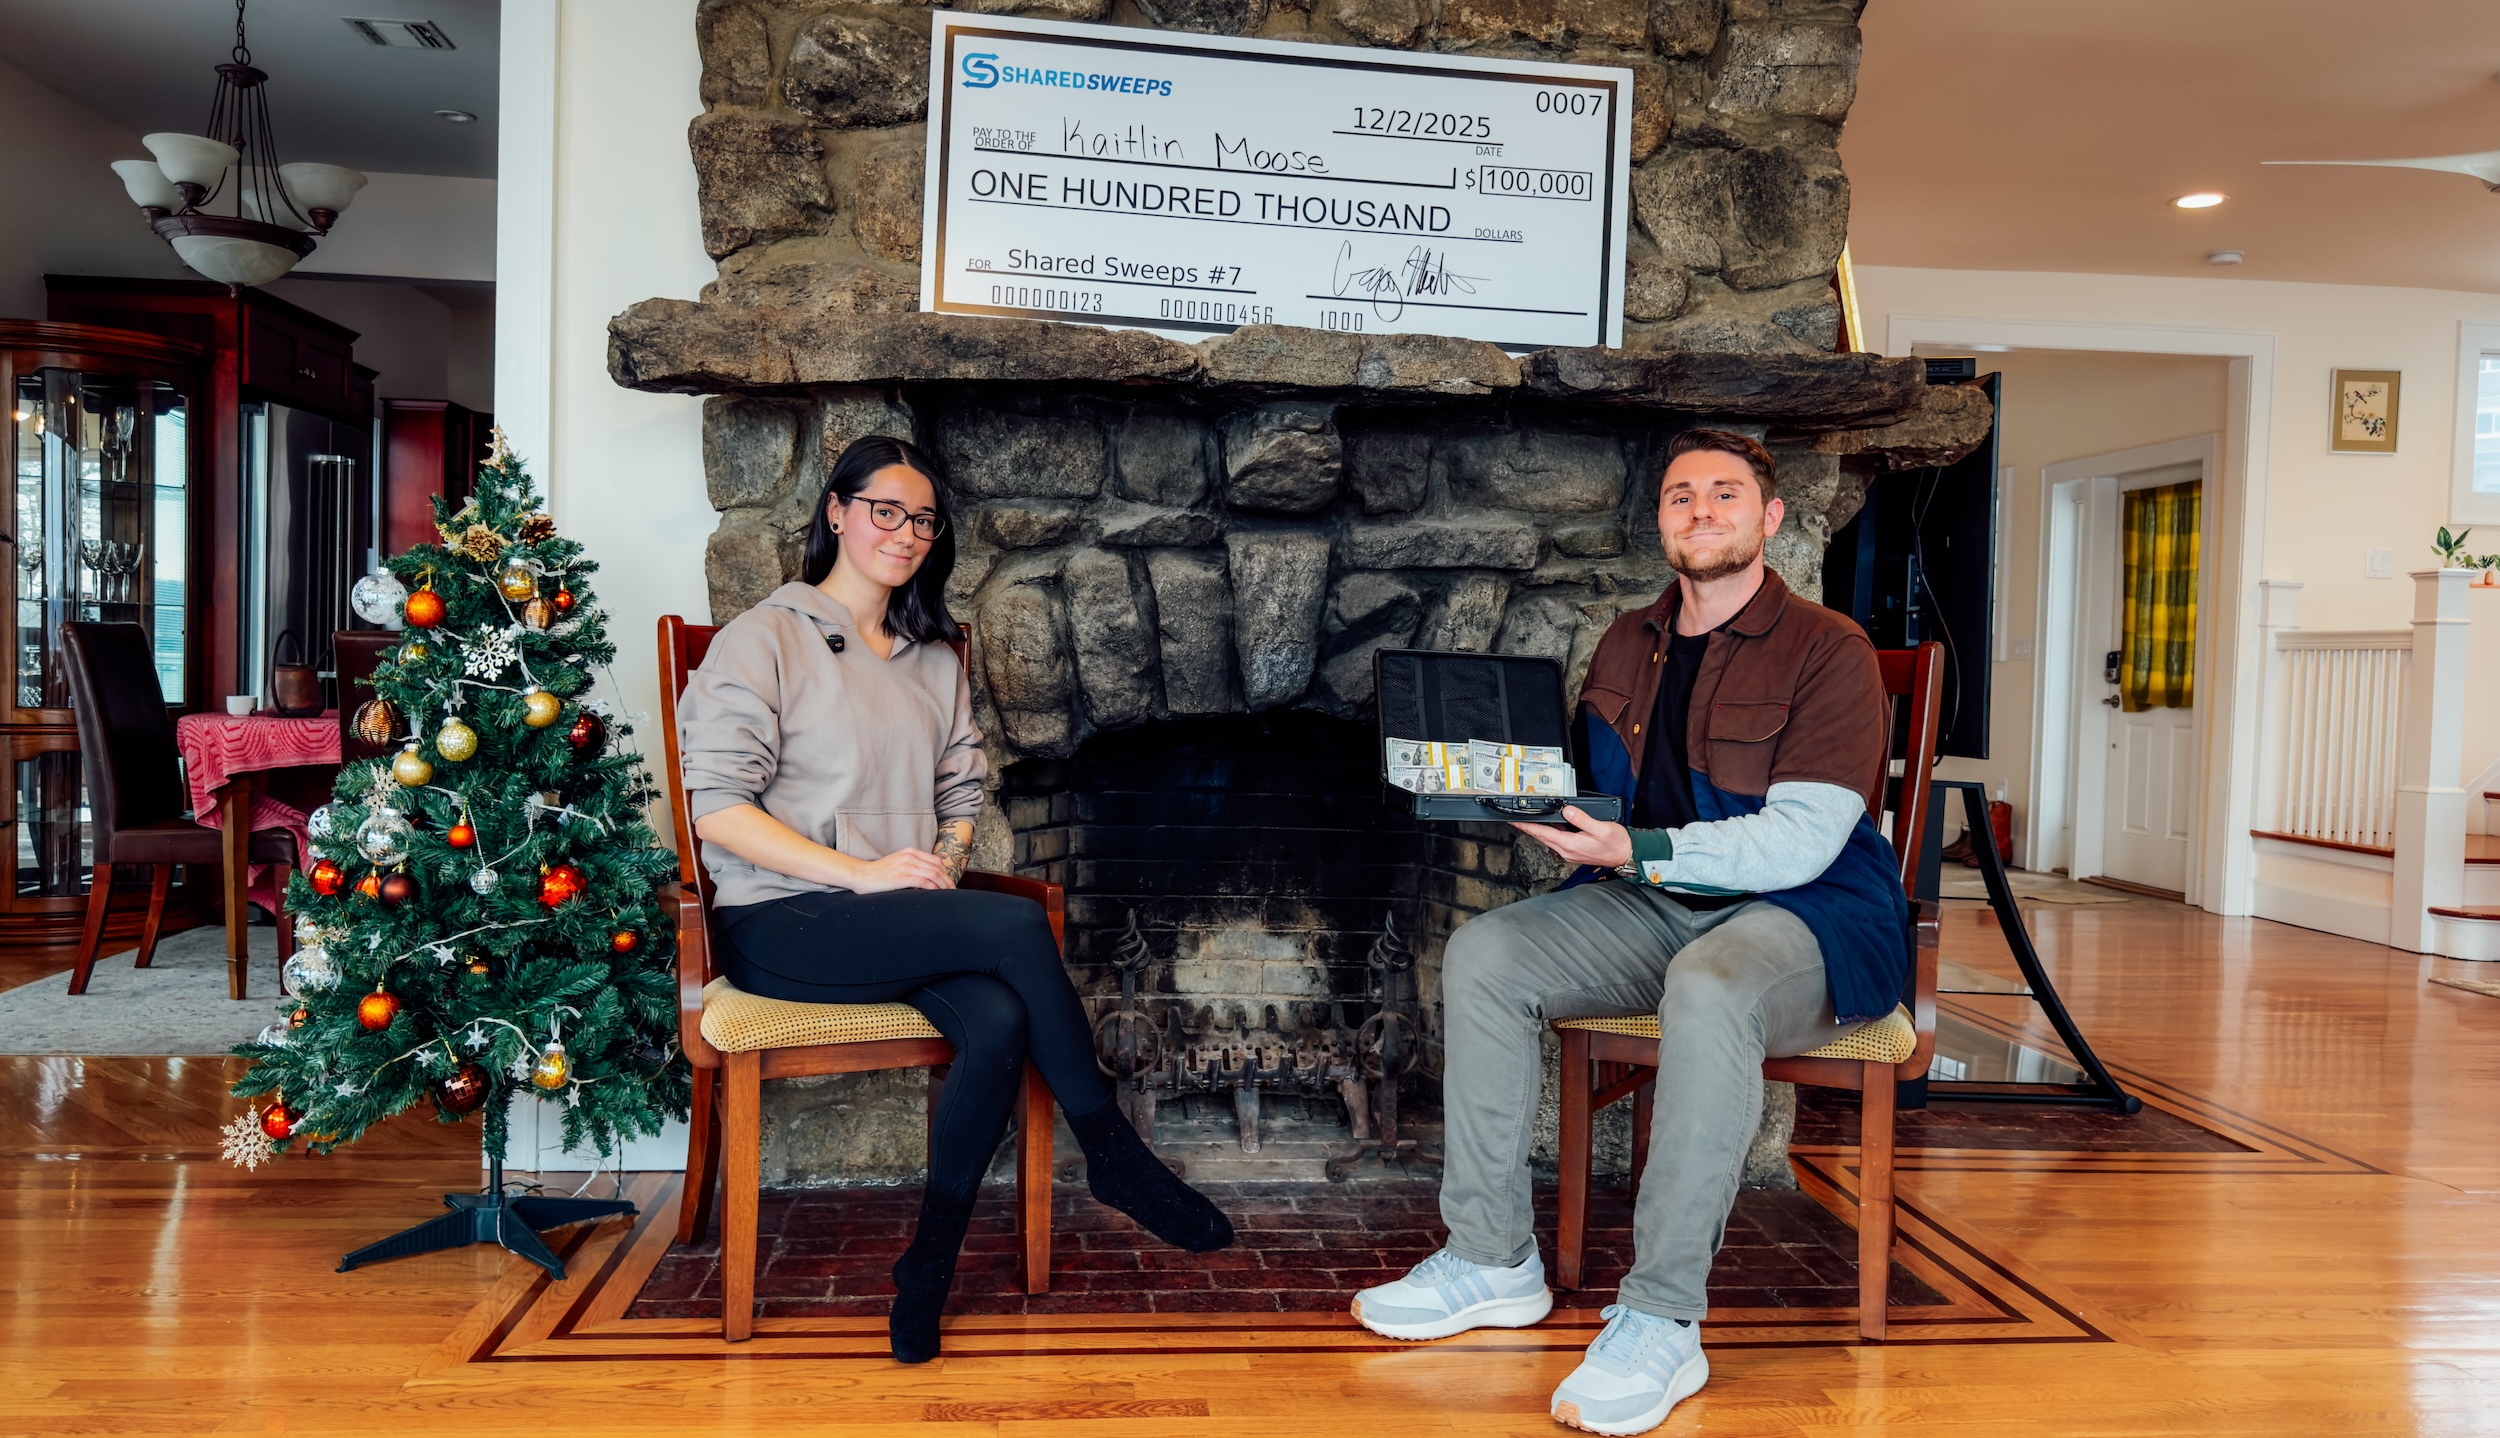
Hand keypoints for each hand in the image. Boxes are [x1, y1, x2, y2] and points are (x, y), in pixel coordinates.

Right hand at [843, 847, 954, 892]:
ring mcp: (905, 866)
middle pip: (937, 868)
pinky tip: (936, 893)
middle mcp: (909, 857)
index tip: (949, 882)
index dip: (946, 872)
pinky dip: (933, 887)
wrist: (860, 874)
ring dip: (943, 885)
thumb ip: (911, 864)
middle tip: (953, 890)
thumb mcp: (897, 862)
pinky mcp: (901, 877)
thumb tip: (927, 875)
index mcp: (910, 852)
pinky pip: (923, 881)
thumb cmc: (878, 872)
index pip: (936, 860)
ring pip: (933, 874)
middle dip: (948, 880)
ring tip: (948, 894)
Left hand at [1512, 806, 1633, 868]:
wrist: (1625, 855)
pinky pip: (1557, 841)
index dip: (1527, 826)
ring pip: (1548, 839)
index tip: (1515, 821)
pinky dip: (1549, 833)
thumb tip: (1568, 810)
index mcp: (1570, 844)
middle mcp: (1566, 851)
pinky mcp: (1574, 852)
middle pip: (1542, 837)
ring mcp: (1569, 852)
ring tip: (1528, 821)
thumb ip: (1582, 819)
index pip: (1543, 833)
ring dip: (1538, 831)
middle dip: (1528, 828)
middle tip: (1515, 819)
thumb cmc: (1616, 843)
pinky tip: (1549, 827)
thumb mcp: (1601, 828)